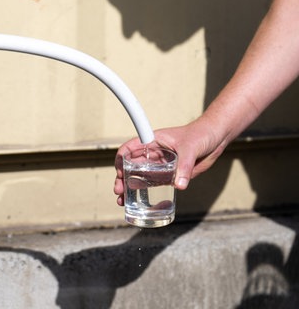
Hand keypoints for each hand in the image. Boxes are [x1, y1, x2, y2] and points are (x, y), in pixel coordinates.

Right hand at [113, 119, 228, 205]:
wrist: (216, 138)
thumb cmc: (201, 134)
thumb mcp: (190, 148)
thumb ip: (184, 166)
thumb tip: (180, 185)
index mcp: (152, 141)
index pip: (129, 149)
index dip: (121, 160)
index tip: (120, 173)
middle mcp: (153, 153)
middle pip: (130, 166)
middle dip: (122, 179)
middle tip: (119, 191)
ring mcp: (160, 165)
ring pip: (139, 177)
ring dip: (130, 188)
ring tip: (122, 201)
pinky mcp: (169, 175)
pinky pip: (153, 184)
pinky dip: (143, 192)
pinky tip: (137, 201)